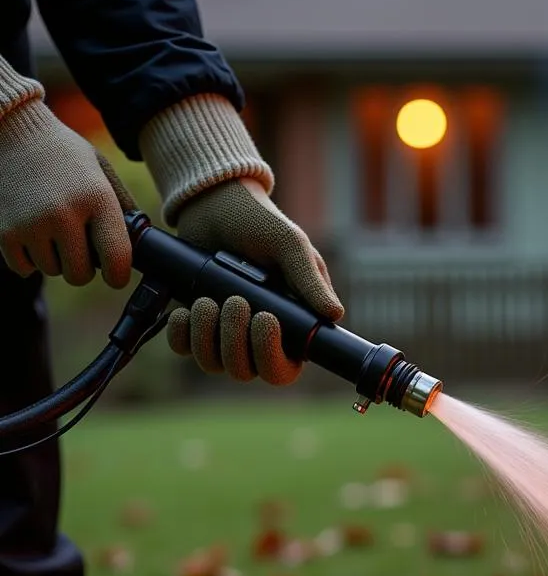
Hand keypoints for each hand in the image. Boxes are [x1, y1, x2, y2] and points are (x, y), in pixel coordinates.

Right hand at [0, 95, 131, 287]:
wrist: (11, 130)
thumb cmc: (64, 155)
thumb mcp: (101, 171)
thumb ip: (122, 206)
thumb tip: (142, 242)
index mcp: (97, 198)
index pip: (116, 258)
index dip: (118, 275)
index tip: (114, 276)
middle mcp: (63, 214)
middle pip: (80, 274)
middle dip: (82, 267)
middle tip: (78, 247)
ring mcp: (30, 224)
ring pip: (52, 270)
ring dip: (54, 259)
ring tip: (51, 230)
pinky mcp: (4, 231)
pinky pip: (24, 268)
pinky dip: (28, 258)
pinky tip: (31, 234)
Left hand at [167, 178, 343, 384]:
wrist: (215, 204)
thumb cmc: (261, 224)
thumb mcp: (291, 247)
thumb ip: (310, 282)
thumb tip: (335, 314)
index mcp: (290, 328)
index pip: (282, 371)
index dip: (271, 358)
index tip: (265, 319)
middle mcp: (257, 338)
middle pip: (245, 371)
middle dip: (235, 341)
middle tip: (235, 302)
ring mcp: (223, 334)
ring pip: (213, 363)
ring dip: (207, 335)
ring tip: (208, 300)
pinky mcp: (195, 324)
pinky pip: (184, 349)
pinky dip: (183, 333)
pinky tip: (187, 309)